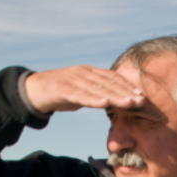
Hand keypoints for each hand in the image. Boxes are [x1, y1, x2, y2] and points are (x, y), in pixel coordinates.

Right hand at [24, 66, 144, 113]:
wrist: (33, 90)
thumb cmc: (60, 93)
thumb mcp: (81, 92)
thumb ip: (96, 94)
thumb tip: (113, 102)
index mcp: (89, 72)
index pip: (113, 78)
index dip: (128, 86)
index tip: (142, 95)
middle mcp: (83, 73)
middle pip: (108, 82)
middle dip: (126, 91)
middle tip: (141, 100)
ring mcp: (72, 79)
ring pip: (97, 88)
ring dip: (115, 96)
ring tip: (129, 103)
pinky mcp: (62, 89)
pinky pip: (80, 94)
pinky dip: (93, 99)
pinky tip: (104, 103)